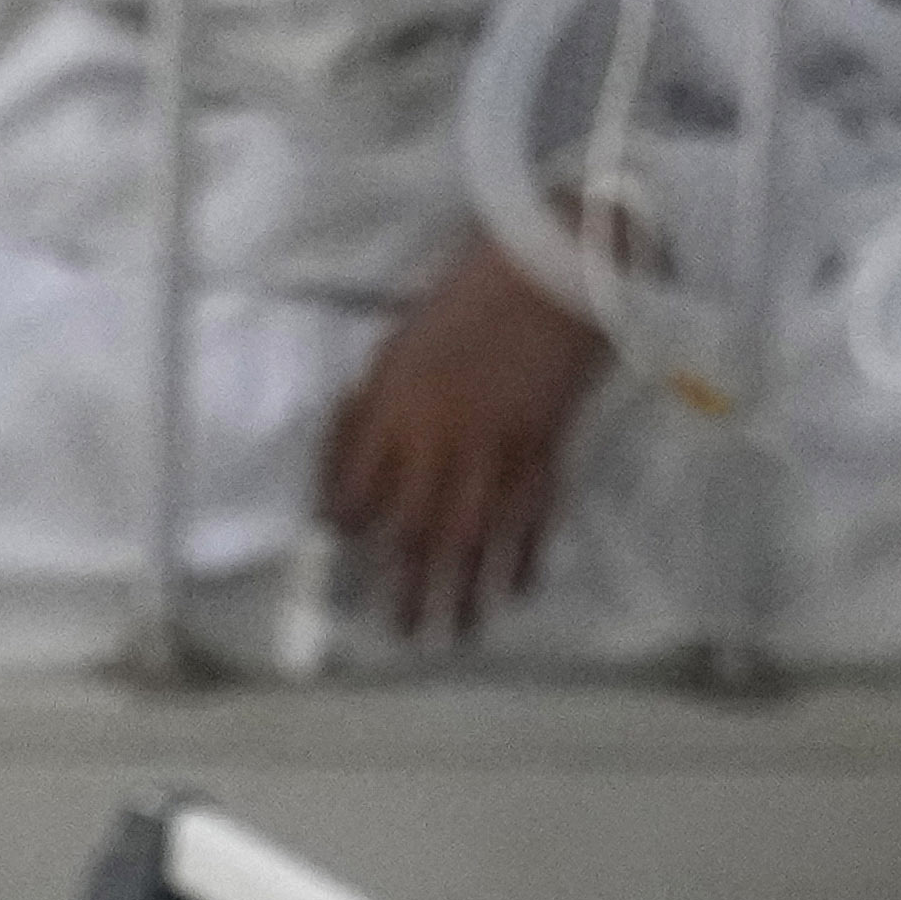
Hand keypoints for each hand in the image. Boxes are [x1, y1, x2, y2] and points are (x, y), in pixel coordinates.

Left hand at [313, 238, 618, 642]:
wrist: (558, 266)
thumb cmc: (472, 290)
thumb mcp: (401, 339)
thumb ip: (378, 403)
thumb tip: (354, 452)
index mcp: (396, 404)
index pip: (357, 488)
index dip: (346, 522)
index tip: (342, 544)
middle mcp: (443, 439)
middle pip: (415, 531)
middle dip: (404, 586)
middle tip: (399, 630)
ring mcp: (499, 450)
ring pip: (476, 540)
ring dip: (464, 593)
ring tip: (454, 633)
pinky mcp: (547, 450)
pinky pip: (532, 519)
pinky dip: (524, 560)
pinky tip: (514, 592)